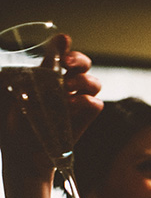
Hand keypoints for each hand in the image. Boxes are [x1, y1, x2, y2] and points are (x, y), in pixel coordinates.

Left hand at [0, 34, 101, 177]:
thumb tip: (11, 69)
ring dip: (82, 80)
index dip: (63, 46)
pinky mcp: (83, 121)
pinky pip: (95, 104)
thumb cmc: (10, 128)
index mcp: (47, 79)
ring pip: (94, 82)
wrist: (20, 156)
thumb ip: (8, 80)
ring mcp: (76, 105)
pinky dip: (84, 101)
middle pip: (84, 65)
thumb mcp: (4, 98)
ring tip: (66, 87)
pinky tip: (68, 106)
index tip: (62, 41)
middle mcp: (65, 89)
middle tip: (66, 63)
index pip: (60, 56)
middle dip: (79, 59)